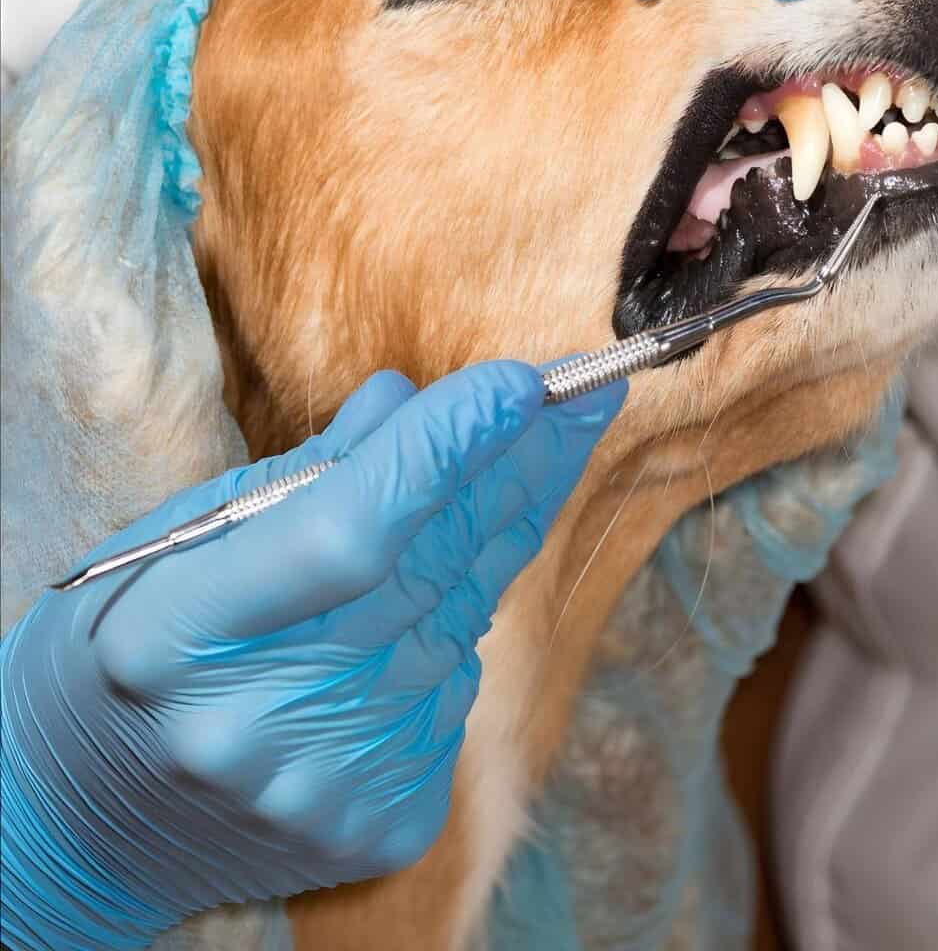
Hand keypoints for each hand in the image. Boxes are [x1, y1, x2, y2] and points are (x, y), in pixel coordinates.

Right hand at [0, 363, 623, 950]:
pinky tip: (424, 602)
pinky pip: (453, 692)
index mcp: (183, 631)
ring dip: (492, 538)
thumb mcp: (175, 540)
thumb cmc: (124, 650)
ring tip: (516, 471)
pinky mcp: (377, 825)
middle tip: (582, 397)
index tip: (518, 383)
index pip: (347, 529)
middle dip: (516, 467)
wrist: (86, 819)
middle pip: (429, 567)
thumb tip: (408, 401)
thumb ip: (299, 475)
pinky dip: (452, 630)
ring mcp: (324, 785)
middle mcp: (258, 723)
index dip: (441, 452)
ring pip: (460, 623)